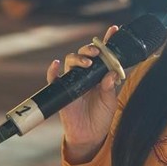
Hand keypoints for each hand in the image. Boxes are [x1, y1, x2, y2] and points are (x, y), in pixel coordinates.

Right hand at [46, 25, 118, 163]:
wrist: (90, 136)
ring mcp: (73, 82)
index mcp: (99, 75)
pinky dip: (53, 71)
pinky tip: (56, 65)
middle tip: (97, 52)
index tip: (114, 29)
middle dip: (90, 49)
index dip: (108, 41)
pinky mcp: (62, 91)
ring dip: (78, 58)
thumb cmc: (101, 117)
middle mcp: (86, 75)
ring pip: (70, 62)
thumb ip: (110, 88)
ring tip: (87, 61)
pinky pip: (54, 79)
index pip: (103, 55)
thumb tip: (111, 74)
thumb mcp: (110, 102)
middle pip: (85, 55)